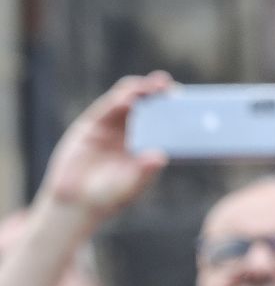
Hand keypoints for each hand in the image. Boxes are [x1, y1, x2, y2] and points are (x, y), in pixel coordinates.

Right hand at [39, 73, 173, 223]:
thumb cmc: (111, 195)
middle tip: (167, 85)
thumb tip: (160, 157)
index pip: (165, 120)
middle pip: (147, 105)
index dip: (173, 108)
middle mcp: (133, 131)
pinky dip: (116, 103)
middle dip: (157, 92)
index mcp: (149, 143)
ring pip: (126, 102)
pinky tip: (127, 100)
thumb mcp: (131, 186)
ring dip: (138, 91)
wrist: (78, 201)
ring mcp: (112, 127)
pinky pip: (105, 110)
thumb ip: (144, 172)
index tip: (184, 99)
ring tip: (150, 86)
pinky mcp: (92, 126)